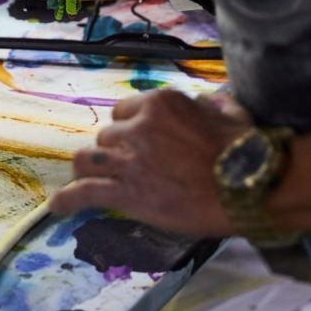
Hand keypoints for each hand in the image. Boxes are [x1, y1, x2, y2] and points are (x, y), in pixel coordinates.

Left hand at [49, 90, 253, 236]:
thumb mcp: (231, 114)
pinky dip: (69, 200)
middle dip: (115, 152)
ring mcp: (130, 160)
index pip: (124, 111)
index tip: (137, 143)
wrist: (251, 188)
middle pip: (107, 136)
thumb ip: (212, 105)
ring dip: (88, 170)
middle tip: (128, 169)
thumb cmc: (249, 152)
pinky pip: (86, 192)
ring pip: (89, 159)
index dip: (129, 129)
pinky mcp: (127, 192)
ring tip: (86, 180)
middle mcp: (139, 127)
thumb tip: (208, 104)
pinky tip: (59, 207)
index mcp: (160, 103)